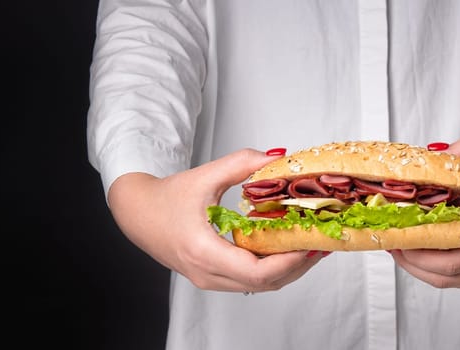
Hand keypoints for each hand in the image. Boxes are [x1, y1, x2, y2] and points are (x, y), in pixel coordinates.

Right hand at [107, 148, 325, 292]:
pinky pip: (251, 282)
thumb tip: (277, 156)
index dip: (290, 261)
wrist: (136, 213)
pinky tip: (288, 249)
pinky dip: (274, 269)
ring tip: (312, 245)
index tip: (311, 243)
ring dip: (289, 269)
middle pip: (265, 284)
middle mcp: (207, 273)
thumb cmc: (165, 198)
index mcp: (204, 251)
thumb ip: (242, 164)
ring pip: (260, 286)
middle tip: (323, 242)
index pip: (258, 272)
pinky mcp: (213, 278)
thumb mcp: (204, 176)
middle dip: (299, 265)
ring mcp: (210, 280)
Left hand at [389, 137, 459, 286]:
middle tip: (390, 242)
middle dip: (412, 263)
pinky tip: (427, 247)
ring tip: (402, 245)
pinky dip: (441, 266)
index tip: (395, 239)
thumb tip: (439, 152)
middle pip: (446, 278)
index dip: (418, 254)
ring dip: (424, 267)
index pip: (453, 261)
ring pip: (454, 282)